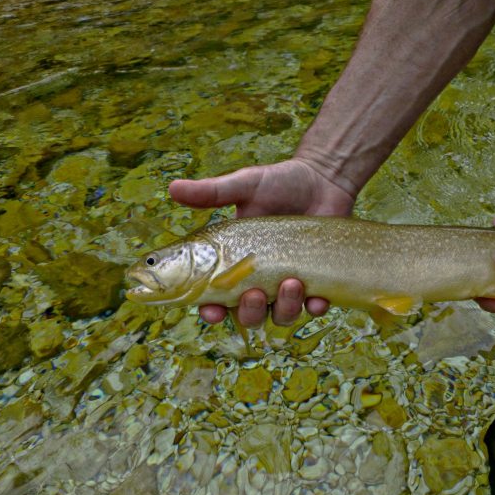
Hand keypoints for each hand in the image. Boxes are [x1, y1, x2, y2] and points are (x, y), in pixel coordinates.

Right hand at [169, 158, 354, 325]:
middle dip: (250, 312)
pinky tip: (317, 299)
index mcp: (235, 261)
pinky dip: (316, 307)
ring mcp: (289, 283)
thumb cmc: (280, 183)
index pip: (216, 295)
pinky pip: (315, 307)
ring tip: (292, 283)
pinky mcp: (318, 281)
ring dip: (284, 309)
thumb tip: (172, 187)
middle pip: (248, 314)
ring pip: (281, 315)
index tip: (212, 310)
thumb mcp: (245, 186)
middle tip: (254, 293)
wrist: (323, 179)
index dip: (211, 310)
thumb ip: (212, 192)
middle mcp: (261, 279)